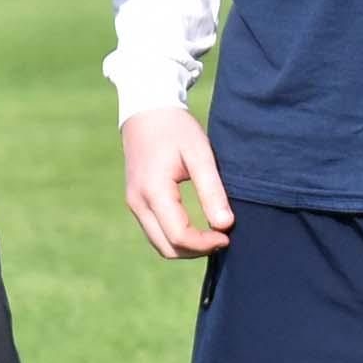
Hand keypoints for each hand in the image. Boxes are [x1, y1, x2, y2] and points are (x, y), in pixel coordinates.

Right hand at [120, 107, 234, 256]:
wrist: (146, 111)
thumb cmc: (176, 129)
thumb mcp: (200, 154)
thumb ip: (212, 190)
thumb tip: (225, 225)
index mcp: (153, 190)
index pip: (179, 235)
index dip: (205, 243)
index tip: (228, 235)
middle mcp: (138, 202)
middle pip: (167, 248)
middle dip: (197, 251)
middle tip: (223, 238)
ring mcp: (134, 204)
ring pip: (160, 244)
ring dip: (187, 247)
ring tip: (213, 234)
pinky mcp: (137, 202)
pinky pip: (156, 232)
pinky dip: (176, 238)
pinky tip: (197, 229)